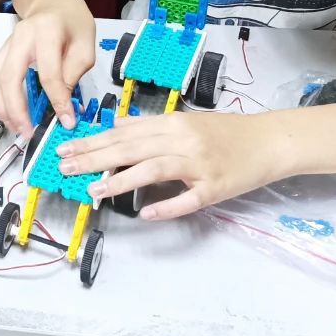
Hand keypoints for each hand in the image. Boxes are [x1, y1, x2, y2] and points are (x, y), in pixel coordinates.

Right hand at [0, 0, 95, 137]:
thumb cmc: (72, 21)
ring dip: (2, 107)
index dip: (57, 100)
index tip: (66, 121)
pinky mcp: (0, 52)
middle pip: (10, 77)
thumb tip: (63, 105)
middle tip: (30, 132)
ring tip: (16, 128)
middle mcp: (20, 37)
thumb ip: (74, 72)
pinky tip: (8, 114)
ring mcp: (6, 44)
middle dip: (18, 109)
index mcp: (46, 31)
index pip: (49, 73)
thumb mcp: (86, 43)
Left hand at [55, 111, 285, 219]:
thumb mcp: (186, 121)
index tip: (66, 150)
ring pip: (154, 170)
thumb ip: (149, 124)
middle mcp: (183, 141)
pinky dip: (167, 206)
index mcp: (173, 123)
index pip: (123, 133)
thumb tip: (115, 125)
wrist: (269, 141)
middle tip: (65, 168)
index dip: (92, 142)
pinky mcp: (215, 188)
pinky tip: (146, 214)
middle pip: (132, 149)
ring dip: (121, 180)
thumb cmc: (226, 132)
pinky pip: (187, 199)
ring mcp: (199, 165)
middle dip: (94, 159)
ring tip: (94, 191)